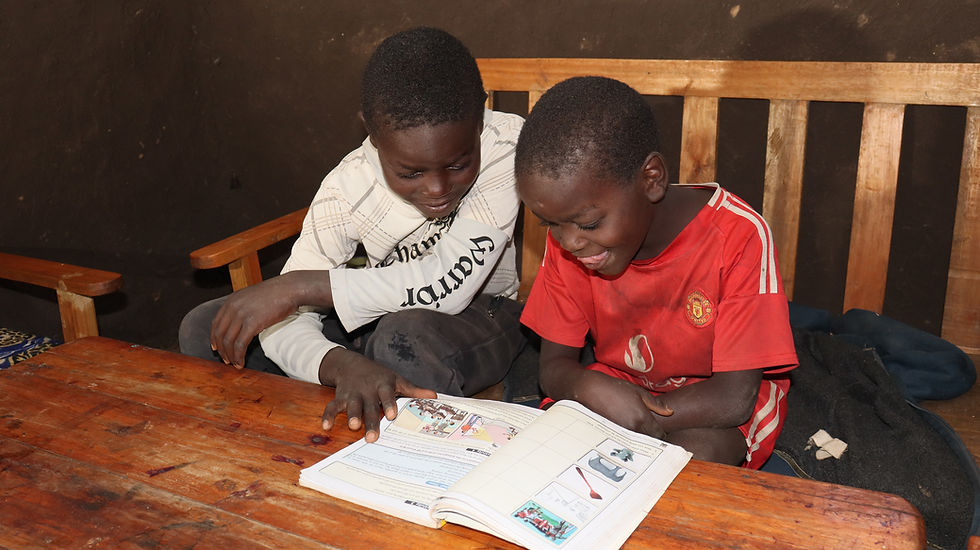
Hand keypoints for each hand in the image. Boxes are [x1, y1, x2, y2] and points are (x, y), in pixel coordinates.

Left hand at [210, 271, 327, 366]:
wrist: (289, 289)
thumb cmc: (276, 293)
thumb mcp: (252, 296)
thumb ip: (243, 306)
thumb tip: (241, 321)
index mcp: (231, 300)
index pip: (216, 323)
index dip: (214, 338)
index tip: (216, 348)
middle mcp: (233, 307)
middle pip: (220, 334)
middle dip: (221, 350)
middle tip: (226, 360)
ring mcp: (242, 315)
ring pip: (228, 341)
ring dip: (230, 355)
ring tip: (234, 364)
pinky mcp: (252, 323)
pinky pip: (240, 344)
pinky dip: (239, 356)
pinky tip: (241, 362)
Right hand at [319, 348, 436, 441]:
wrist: (351, 363)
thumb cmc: (379, 376)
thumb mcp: (396, 380)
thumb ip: (413, 390)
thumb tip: (435, 396)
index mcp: (383, 385)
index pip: (387, 394)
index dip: (389, 404)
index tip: (392, 415)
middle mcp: (367, 390)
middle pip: (370, 406)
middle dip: (371, 420)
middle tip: (373, 437)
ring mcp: (353, 393)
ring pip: (352, 406)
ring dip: (352, 415)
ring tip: (354, 426)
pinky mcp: (340, 397)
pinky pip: (332, 406)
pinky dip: (328, 415)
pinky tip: (326, 427)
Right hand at [572, 369, 672, 439]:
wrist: (590, 390)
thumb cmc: (615, 388)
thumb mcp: (638, 392)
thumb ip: (656, 404)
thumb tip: (670, 412)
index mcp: (642, 418)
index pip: (659, 435)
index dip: (662, 434)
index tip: (660, 431)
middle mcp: (632, 428)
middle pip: (648, 441)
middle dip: (651, 439)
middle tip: (650, 432)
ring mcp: (621, 433)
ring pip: (636, 443)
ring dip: (639, 441)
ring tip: (637, 433)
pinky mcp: (611, 435)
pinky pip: (624, 441)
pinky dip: (628, 440)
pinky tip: (626, 433)